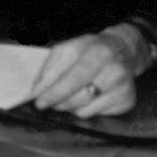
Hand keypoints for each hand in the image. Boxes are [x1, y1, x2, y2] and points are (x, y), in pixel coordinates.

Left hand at [30, 24, 144, 117]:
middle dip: (57, 101)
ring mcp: (123, 88)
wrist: (122, 50)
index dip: (53, 92)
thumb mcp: (67, 49)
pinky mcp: (127, 101)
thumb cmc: (89, 49)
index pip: (72, 78)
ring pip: (84, 109)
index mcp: (98, 53)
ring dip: (68, 106)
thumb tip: (37, 90)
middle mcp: (114, 72)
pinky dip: (84, 108)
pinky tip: (86, 96)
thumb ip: (50, 67)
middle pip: (78, 97)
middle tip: (46, 102)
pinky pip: (95, 114)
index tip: (38, 101)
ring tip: (66, 96)